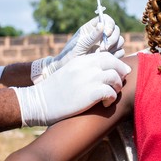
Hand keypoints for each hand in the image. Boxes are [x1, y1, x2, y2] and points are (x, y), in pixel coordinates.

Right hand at [14, 52, 130, 126]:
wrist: (39, 102)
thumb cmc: (54, 92)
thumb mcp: (69, 73)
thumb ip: (84, 69)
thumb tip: (100, 72)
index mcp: (81, 60)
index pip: (106, 55)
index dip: (117, 63)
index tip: (121, 72)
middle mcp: (86, 67)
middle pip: (115, 63)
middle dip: (121, 73)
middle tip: (119, 84)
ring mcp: (89, 79)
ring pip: (115, 78)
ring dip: (116, 88)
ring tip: (110, 95)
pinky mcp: (90, 94)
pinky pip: (111, 93)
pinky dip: (112, 99)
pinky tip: (105, 104)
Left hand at [31, 14, 124, 83]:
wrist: (70, 67)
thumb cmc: (71, 54)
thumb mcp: (81, 44)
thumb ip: (92, 36)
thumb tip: (102, 24)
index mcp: (93, 27)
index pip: (107, 19)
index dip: (110, 24)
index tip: (106, 33)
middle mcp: (101, 34)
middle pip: (116, 30)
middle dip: (112, 38)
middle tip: (103, 48)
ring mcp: (107, 44)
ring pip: (120, 41)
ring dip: (114, 47)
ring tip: (101, 54)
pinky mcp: (110, 54)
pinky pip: (120, 52)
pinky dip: (115, 55)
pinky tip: (105, 59)